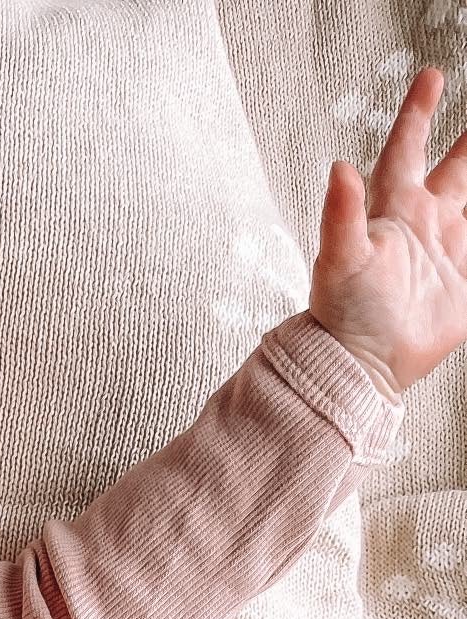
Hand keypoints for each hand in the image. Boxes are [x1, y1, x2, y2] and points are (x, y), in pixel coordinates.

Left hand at [310, 66, 466, 401]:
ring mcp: (444, 249)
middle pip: (451, 167)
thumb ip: (340, 213)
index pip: (406, 148)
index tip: (432, 78)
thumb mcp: (339, 259)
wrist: (364, 365)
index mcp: (392, 209)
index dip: (417, 114)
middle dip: (466, 139)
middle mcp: (420, 222)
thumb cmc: (342, 314)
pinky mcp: (461, 279)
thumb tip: (339, 167)